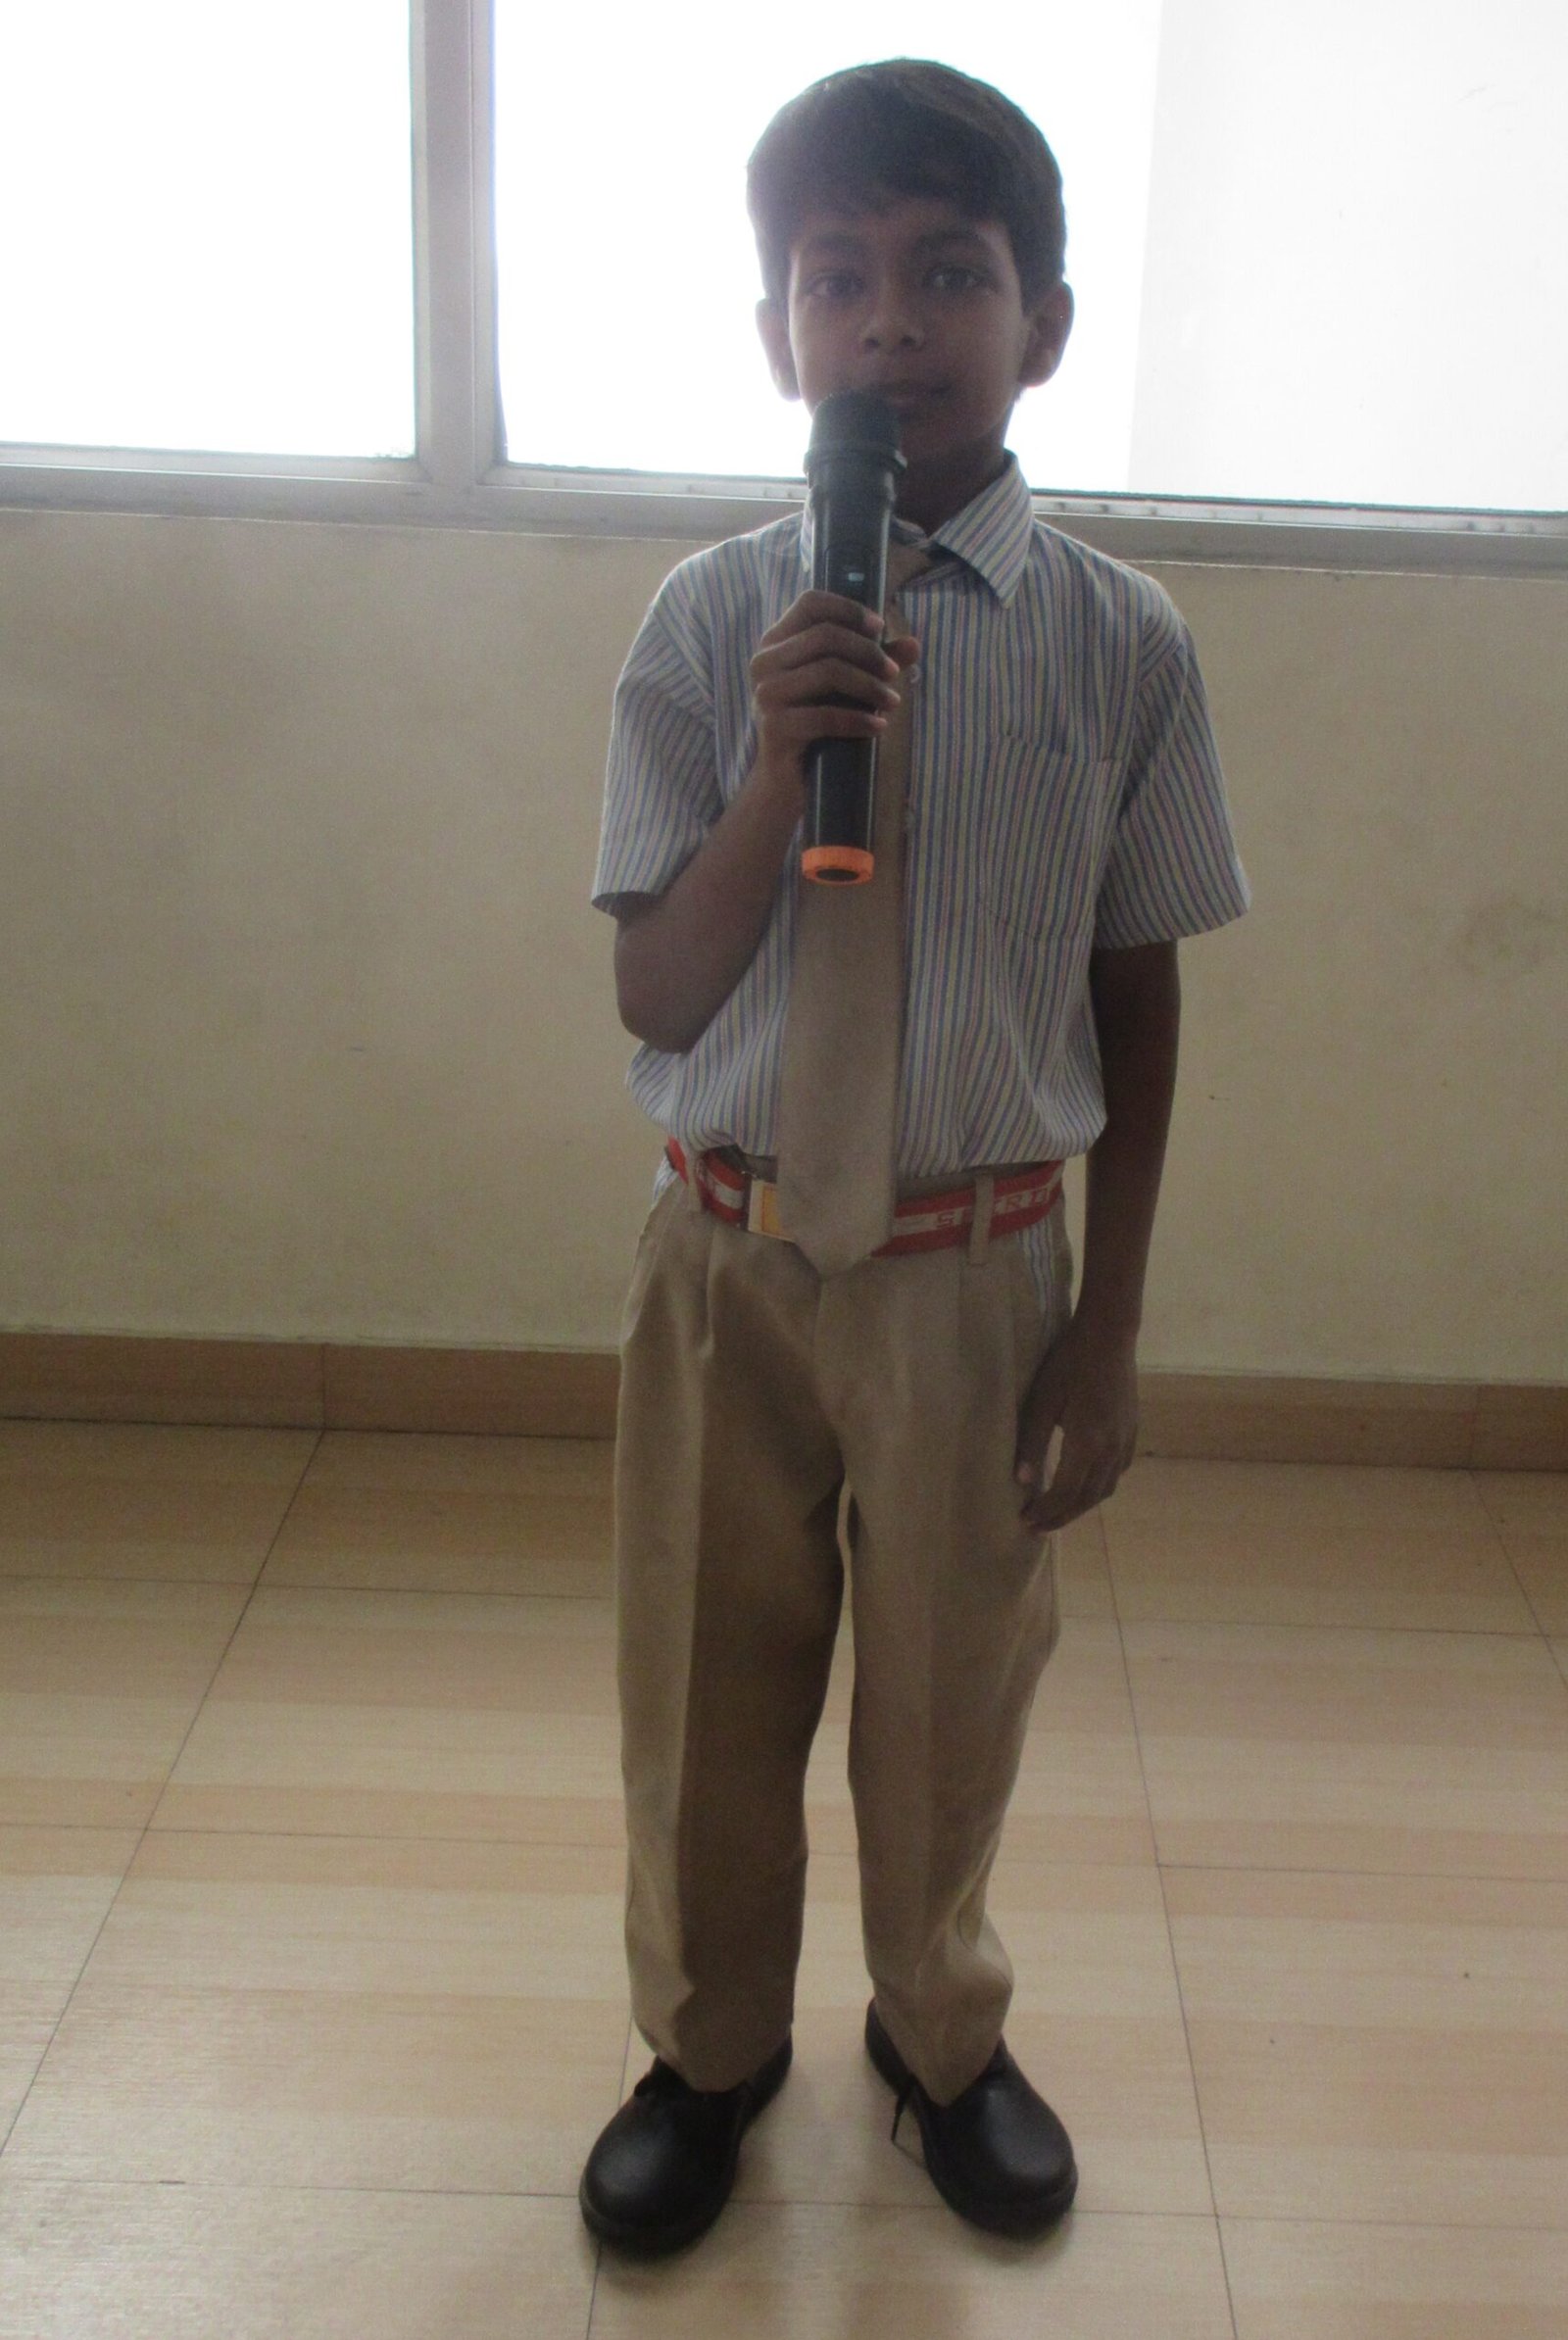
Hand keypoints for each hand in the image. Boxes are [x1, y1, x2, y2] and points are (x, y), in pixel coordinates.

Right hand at [748, 591, 919, 799]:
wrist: (786, 780)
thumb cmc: (817, 725)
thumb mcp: (847, 687)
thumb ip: (874, 663)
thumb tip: (914, 645)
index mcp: (776, 643)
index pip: (810, 603)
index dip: (848, 609)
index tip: (880, 628)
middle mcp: (764, 662)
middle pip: (825, 635)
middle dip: (869, 652)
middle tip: (894, 673)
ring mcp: (766, 694)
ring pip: (828, 671)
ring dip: (869, 686)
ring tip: (892, 703)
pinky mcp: (774, 727)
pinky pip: (825, 716)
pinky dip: (859, 721)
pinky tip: (879, 727)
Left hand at [1014, 1318, 1139, 1532]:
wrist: (1109, 1335)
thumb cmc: (1069, 1363)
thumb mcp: (1042, 1401)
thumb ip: (1032, 1442)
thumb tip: (1022, 1481)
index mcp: (1087, 1444)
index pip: (1065, 1493)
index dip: (1045, 1512)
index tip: (1025, 1521)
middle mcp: (1112, 1449)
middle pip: (1087, 1498)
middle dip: (1062, 1516)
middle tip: (1038, 1526)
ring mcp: (1126, 1441)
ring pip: (1105, 1488)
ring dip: (1081, 1505)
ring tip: (1059, 1510)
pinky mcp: (1132, 1431)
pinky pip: (1117, 1471)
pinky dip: (1099, 1486)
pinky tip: (1085, 1483)